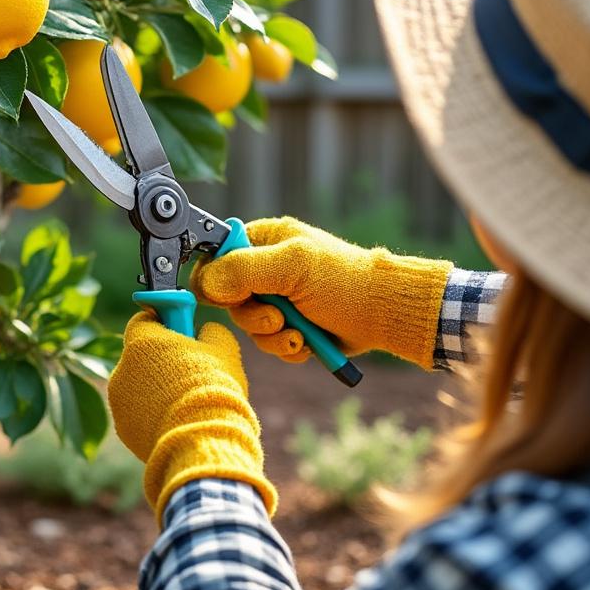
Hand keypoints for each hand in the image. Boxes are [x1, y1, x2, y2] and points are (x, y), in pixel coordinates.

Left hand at [108, 313, 275, 522]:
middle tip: (190, 371)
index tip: (178, 331)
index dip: (162, 323)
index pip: (142, 320)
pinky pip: (138, 413)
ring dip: (156, 389)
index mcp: (142, 342)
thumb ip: (212, 332)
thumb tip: (206, 331)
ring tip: (187, 402)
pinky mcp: (123, 428)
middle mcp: (122, 368)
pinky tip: (178, 422)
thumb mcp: (224, 351)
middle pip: (139, 355)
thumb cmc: (214, 389)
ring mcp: (119, 401)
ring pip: (138, 386)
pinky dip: (153, 414)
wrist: (203, 440)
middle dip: (161, 360)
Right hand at [191, 217, 452, 368]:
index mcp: (263, 241)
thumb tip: (205, 282)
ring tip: (298, 334)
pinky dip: (286, 348)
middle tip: (277, 318)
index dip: (216, 280)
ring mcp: (277, 298)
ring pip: (248, 325)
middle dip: (253, 316)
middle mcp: (266, 268)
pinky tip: (307, 342)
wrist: (384, 315)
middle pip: (228, 299)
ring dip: (272, 336)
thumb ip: (244, 269)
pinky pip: (269, 343)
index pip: (216, 256)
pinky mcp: (289, 324)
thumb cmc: (344, 281)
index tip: (230, 297)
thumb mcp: (292, 267)